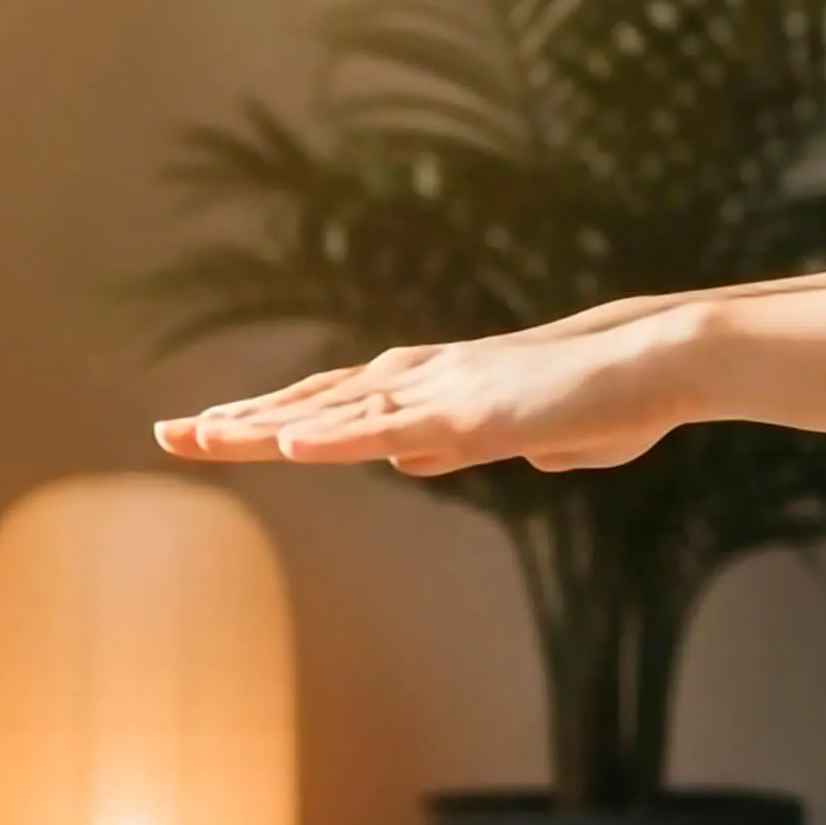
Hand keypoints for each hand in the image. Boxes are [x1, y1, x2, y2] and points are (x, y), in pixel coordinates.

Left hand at [157, 322, 685, 476]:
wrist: (658, 363)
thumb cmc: (611, 400)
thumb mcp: (526, 437)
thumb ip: (464, 446)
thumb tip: (413, 461)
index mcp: (437, 388)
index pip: (337, 406)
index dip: (275, 418)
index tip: (218, 428)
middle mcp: (425, 381)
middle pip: (313, 403)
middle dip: (240, 420)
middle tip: (167, 433)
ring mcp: (443, 395)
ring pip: (333, 414)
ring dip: (262, 426)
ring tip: (196, 437)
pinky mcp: (471, 416)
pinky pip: (390, 431)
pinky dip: (336, 437)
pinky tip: (287, 444)